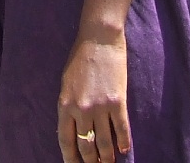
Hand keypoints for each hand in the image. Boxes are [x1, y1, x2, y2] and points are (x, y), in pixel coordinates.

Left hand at [57, 32, 130, 162]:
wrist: (99, 38)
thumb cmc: (80, 58)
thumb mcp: (66, 83)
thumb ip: (69, 106)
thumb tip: (74, 128)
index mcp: (65, 104)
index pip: (65, 141)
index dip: (71, 158)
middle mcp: (81, 109)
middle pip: (85, 146)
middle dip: (90, 161)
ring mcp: (100, 107)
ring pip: (104, 144)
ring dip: (107, 157)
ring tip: (109, 162)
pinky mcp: (118, 102)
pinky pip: (122, 130)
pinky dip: (124, 142)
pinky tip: (125, 149)